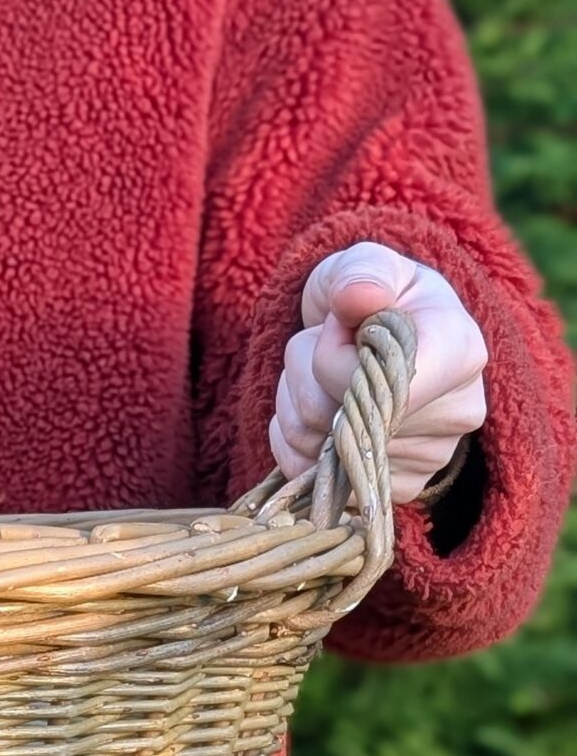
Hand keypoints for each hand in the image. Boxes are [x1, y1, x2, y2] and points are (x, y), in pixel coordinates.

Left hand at [269, 244, 486, 503]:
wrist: (381, 340)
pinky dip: (294, 442)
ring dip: (295, 405)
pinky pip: (309, 475)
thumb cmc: (376, 298)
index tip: (341, 325)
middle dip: (307, 375)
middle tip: (325, 346)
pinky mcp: (393, 490)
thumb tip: (356, 296)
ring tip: (321, 376)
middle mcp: (458, 411)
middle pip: (337, 417)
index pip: (383, 384)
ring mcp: (429, 458)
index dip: (334, 357)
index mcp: (461, 350)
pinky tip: (318, 412)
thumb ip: (361, 271)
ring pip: (316, 448)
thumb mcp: (366, 266)